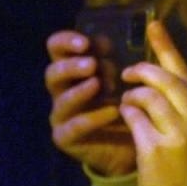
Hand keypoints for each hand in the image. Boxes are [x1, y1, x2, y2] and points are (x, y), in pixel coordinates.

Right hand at [45, 30, 134, 176]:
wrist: (133, 143)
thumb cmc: (126, 102)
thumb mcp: (123, 76)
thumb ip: (113, 58)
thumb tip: (105, 41)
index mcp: (74, 70)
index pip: (57, 49)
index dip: (65, 42)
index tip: (85, 42)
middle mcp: (63, 91)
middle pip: (53, 73)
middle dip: (71, 66)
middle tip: (92, 65)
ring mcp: (62, 115)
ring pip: (62, 100)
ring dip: (80, 91)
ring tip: (98, 85)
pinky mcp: (66, 138)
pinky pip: (74, 127)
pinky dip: (93, 118)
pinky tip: (113, 111)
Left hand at [119, 21, 186, 185]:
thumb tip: (164, 79)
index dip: (167, 48)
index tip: (153, 26)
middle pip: (168, 80)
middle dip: (143, 71)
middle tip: (127, 73)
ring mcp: (180, 136)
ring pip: (149, 97)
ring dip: (131, 95)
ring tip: (126, 102)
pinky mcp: (157, 149)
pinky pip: (135, 118)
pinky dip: (126, 112)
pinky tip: (125, 116)